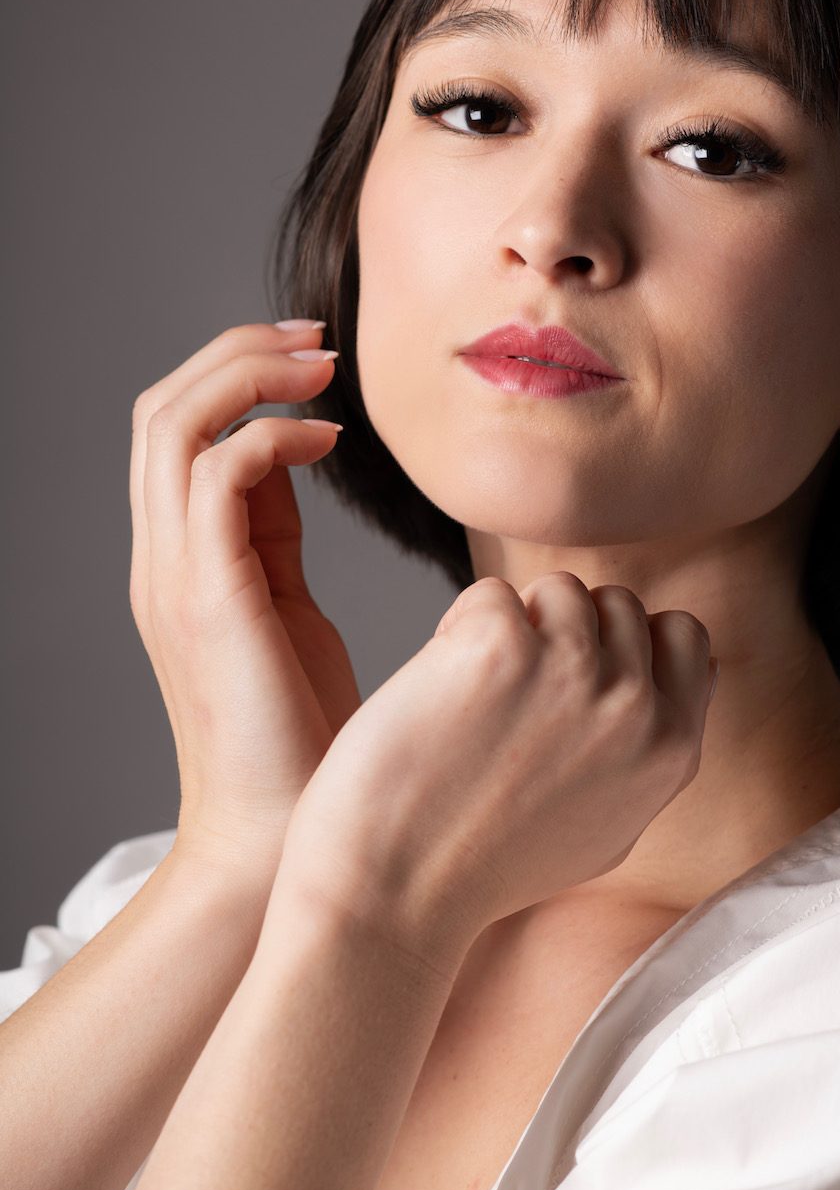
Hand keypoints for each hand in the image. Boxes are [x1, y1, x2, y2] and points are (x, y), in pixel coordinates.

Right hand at [129, 320, 360, 886]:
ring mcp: (173, 578)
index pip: (178, 428)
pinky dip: (272, 438)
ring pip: (173, 424)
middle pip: (159, 407)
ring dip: (249, 376)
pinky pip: (219, 476)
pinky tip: (330, 447)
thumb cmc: (305, 740)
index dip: (238, 374)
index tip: (318, 361)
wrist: (285, 848)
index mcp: (180, 558)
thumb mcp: (288, 611)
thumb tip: (299, 454)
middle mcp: (160, 558)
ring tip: (321, 370)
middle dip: (237, 351)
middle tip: (318, 340)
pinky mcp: (207, 600)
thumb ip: (274, 535)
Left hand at [276, 572, 715, 969]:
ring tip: (475, 696)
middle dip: (564, 630)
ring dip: (513, 624)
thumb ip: (648, 753)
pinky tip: (439, 694)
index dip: (626, 641)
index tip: (575, 677)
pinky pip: (489, 595)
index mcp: (671, 749)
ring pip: (557, 590)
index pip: (683, 635)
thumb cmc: (488, 866)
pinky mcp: (500, 648)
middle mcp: (634, 708)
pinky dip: (457, 630)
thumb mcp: (609, 827)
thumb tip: (678, 680)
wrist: (396, 894)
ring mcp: (571, 672)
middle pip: (616, 604)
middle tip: (512, 697)